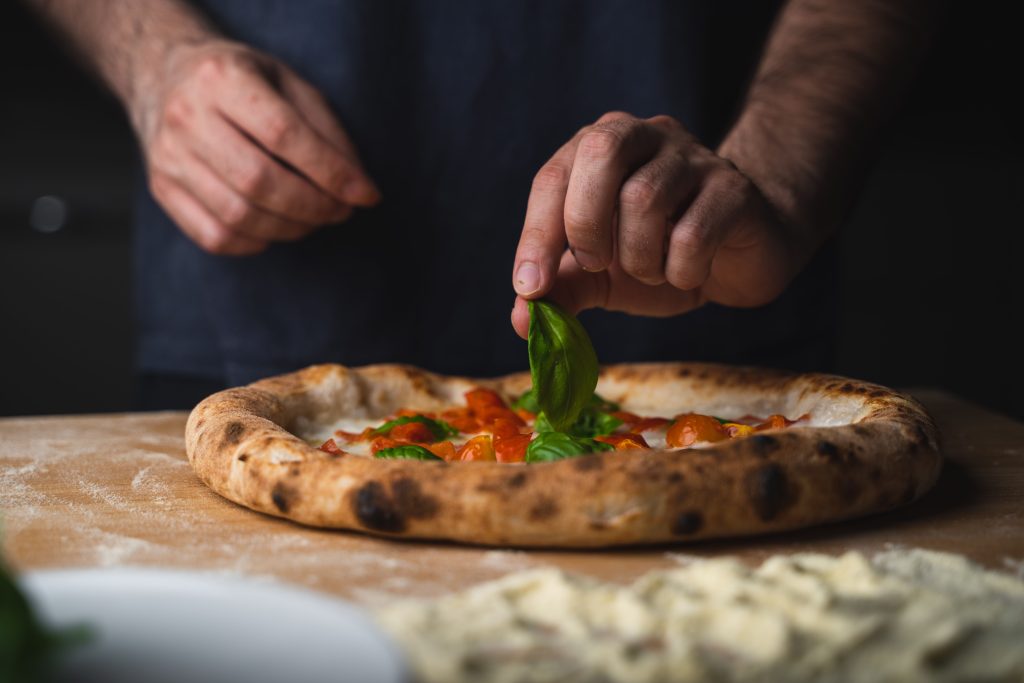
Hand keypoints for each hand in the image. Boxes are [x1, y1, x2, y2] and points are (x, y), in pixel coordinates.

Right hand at [132, 40, 379, 254]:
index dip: (331, 172)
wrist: (164, 75)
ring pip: (237, 215)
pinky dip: (256, 243)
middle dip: (313, 206)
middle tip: (341, 211)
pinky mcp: (161, 188)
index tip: (366, 194)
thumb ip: (326, 130)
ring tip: (314, 219)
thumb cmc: (243, 81)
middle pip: (258, 181)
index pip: (284, 134)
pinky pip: (215, 237)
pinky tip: (276, 227)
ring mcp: (169, 156)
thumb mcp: (289, 82)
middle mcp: (187, 116)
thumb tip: (359, 186)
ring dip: (291, 228)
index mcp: (222, 77)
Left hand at [511, 112, 807, 337]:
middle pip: (600, 151)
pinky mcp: (733, 189)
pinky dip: (681, 269)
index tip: (530, 288)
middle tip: (597, 264)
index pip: (553, 177)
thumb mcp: (600, 274)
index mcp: (600, 149)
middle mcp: (645, 136)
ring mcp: (693, 157)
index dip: (536, 234)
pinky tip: (688, 273)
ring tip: (651, 272)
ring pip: (645, 196)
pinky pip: (694, 231)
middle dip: (585, 223)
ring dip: (638, 257)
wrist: (738, 259)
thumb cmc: (659, 255)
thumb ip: (561, 289)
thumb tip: (522, 320)